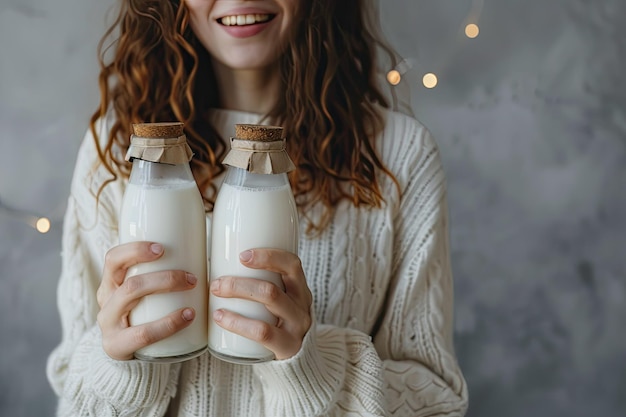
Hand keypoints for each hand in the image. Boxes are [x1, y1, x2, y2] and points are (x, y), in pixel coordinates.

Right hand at [96, 242, 197, 359]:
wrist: (126, 352)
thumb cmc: (143, 312)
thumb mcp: (144, 290)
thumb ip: (161, 273)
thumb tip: (201, 253)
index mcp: (111, 281)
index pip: (113, 259)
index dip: (135, 251)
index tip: (162, 248)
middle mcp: (106, 300)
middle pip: (129, 283)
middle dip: (164, 278)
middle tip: (191, 277)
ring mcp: (108, 324)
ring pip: (131, 301)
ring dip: (165, 292)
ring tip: (193, 292)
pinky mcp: (116, 346)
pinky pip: (142, 334)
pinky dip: (168, 324)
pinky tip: (188, 316)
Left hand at [210, 249, 312, 359]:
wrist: (297, 359)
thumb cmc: (278, 321)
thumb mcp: (280, 299)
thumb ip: (260, 283)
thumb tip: (215, 262)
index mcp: (300, 288)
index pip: (292, 264)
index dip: (269, 256)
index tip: (242, 256)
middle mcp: (302, 305)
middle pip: (272, 288)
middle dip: (240, 284)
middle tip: (216, 284)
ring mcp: (297, 326)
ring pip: (269, 304)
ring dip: (238, 296)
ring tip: (215, 296)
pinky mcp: (288, 345)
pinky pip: (263, 332)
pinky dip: (238, 323)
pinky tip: (220, 317)